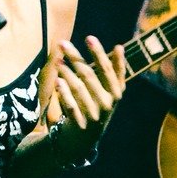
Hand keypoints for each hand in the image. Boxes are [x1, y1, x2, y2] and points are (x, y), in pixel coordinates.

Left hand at [50, 35, 127, 161]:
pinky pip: (72, 105)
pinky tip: (57, 80)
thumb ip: (113, 71)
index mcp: (116, 92)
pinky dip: (64, 93)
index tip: (89, 38)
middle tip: (62, 43)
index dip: (100, 54)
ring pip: (79, 89)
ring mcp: (95, 114)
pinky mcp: (81, 123)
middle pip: (90, 75)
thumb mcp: (108, 91)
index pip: (109, 69)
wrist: (85, 139)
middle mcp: (108, 103)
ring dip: (67, 72)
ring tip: (57, 60)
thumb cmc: (97, 107)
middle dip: (76, 57)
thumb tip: (120, 47)